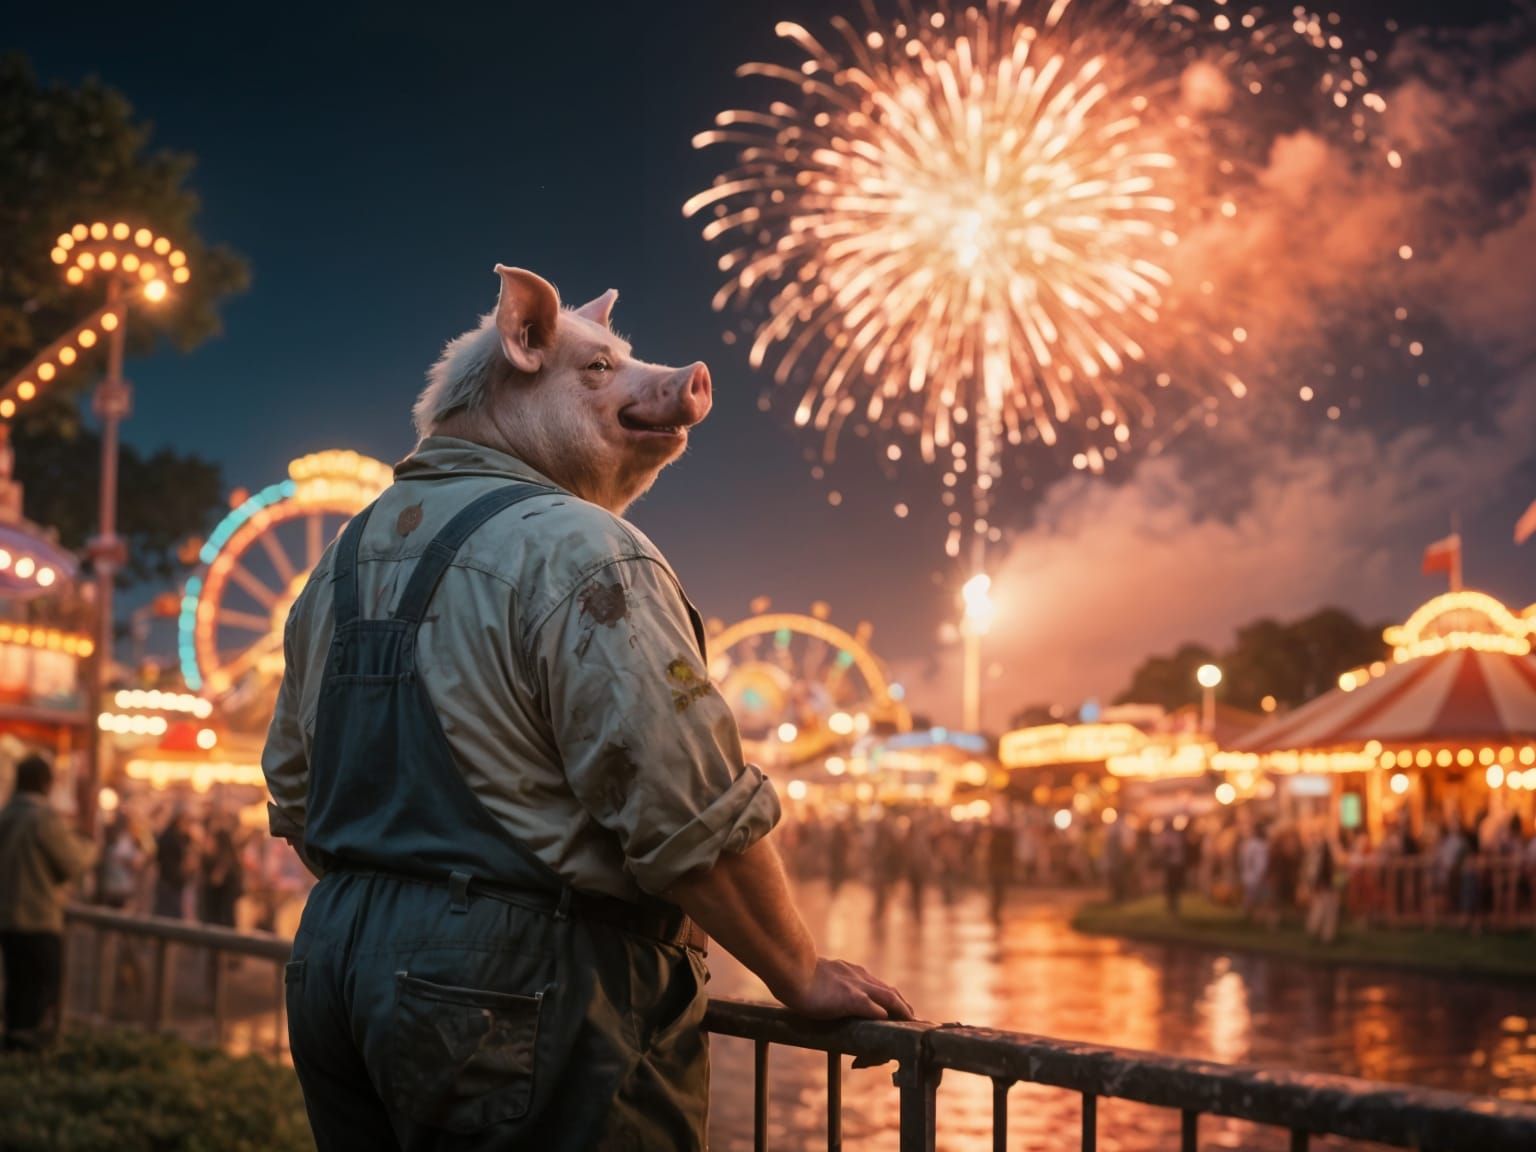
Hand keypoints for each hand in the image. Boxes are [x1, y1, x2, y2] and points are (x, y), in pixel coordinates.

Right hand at [775, 958, 913, 1021]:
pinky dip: (885, 1016)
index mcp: (850, 972)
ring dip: (902, 1011)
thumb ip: (824, 983)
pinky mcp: (852, 998)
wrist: (790, 968)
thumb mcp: (815, 976)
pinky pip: (875, 1008)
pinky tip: (891, 1025)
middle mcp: (858, 976)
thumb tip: (818, 991)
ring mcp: (856, 986)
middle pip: (889, 991)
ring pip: (888, 998)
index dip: (887, 997)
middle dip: (902, 1005)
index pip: (875, 985)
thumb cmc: (795, 973)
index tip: (895, 1006)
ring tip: (911, 1023)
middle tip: (912, 1018)